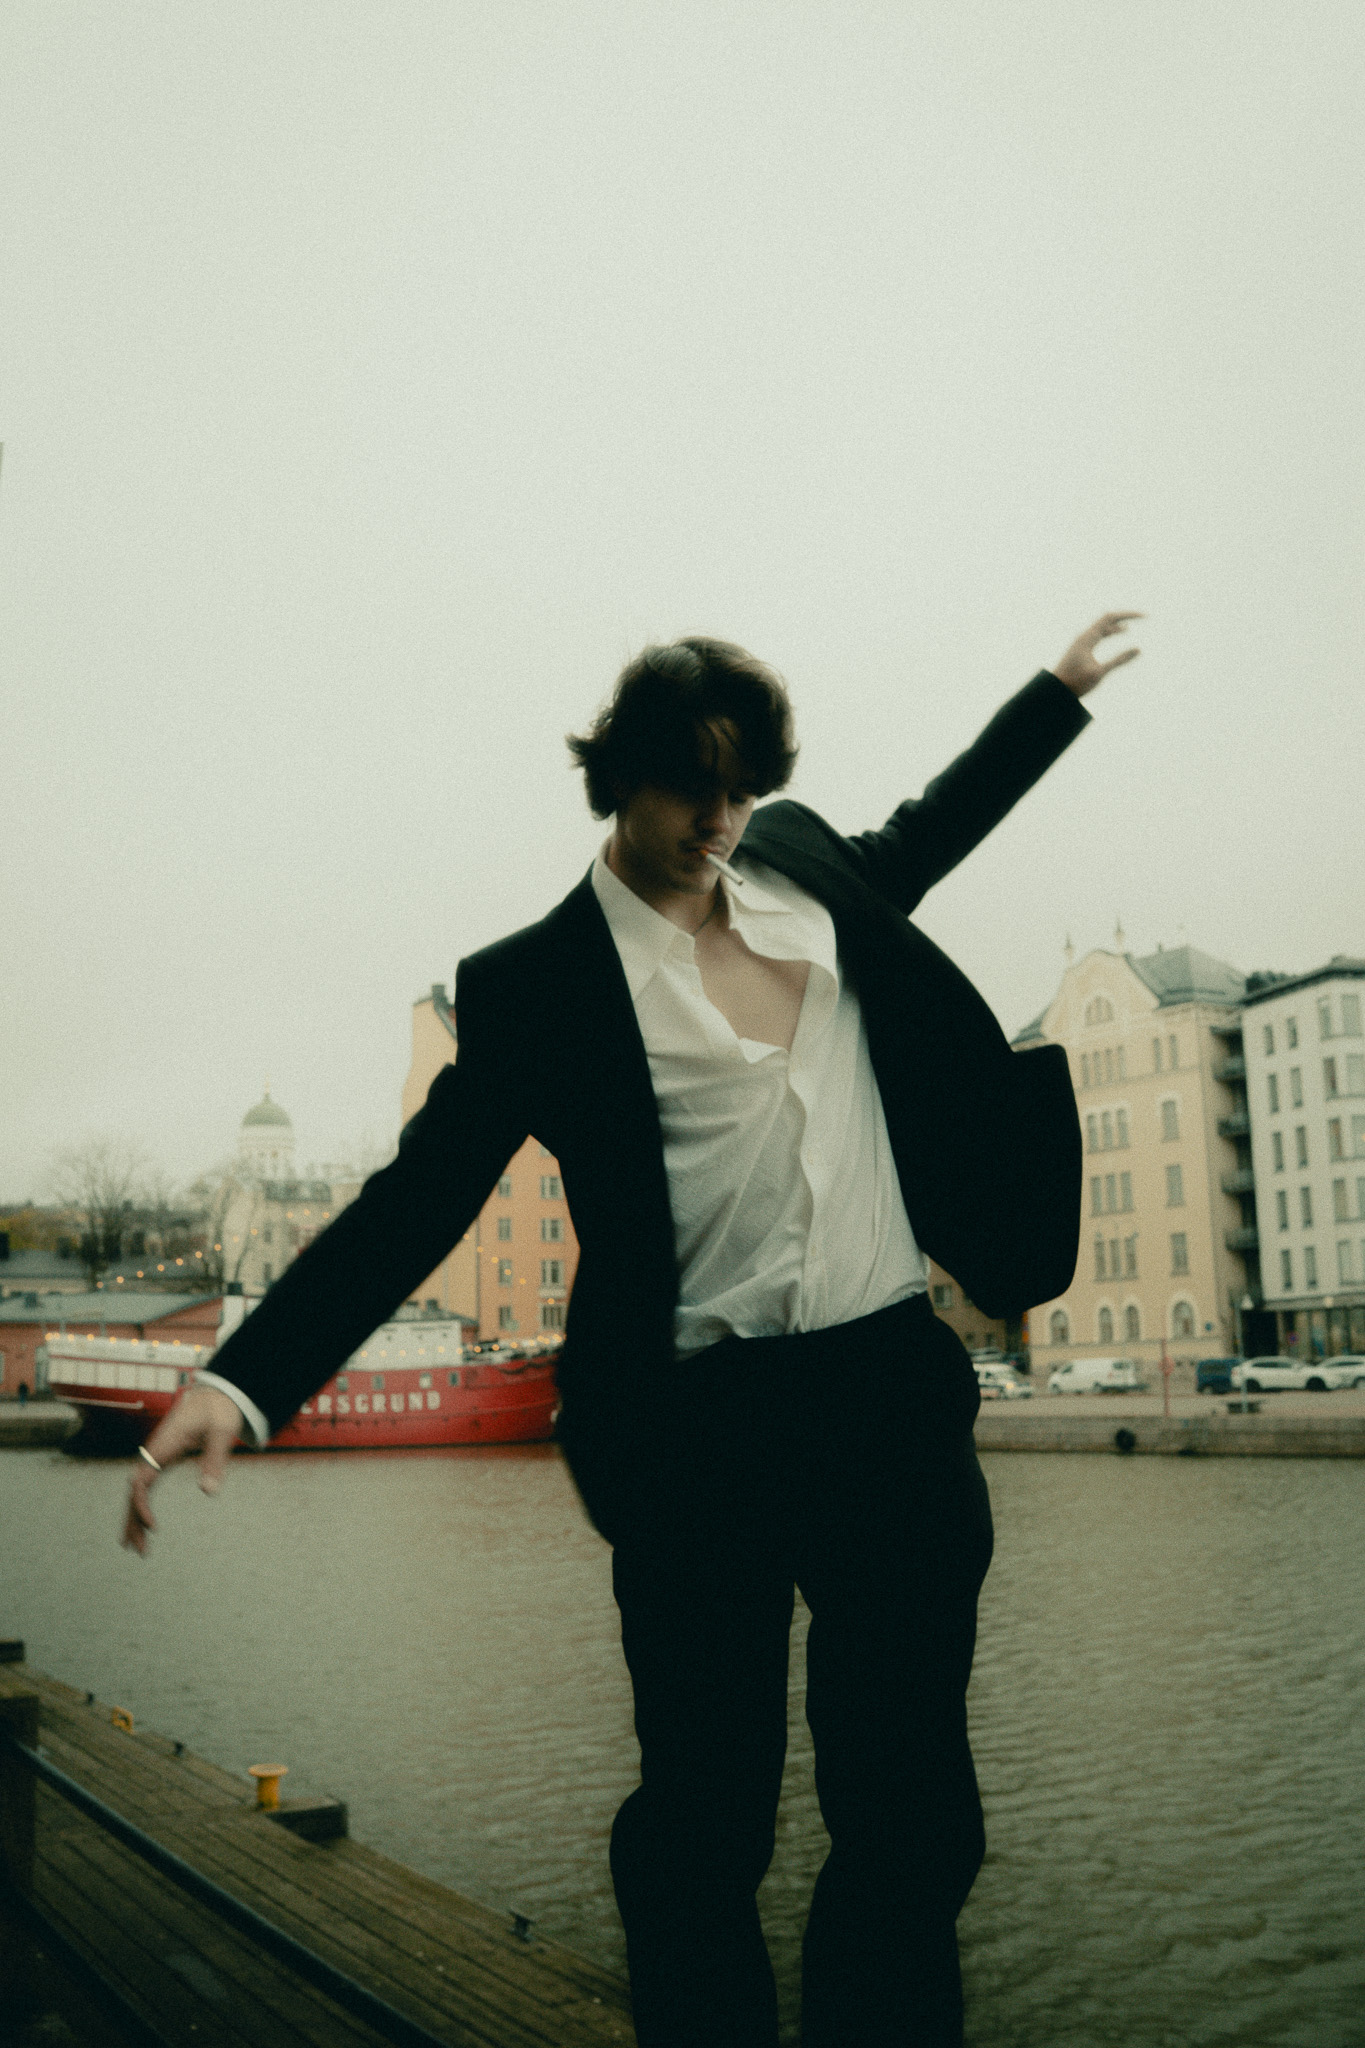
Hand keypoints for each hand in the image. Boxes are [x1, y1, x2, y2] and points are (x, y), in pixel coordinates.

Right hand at [121, 1386, 243, 1556]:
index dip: (141, 1505)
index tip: (153, 1527)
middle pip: (133, 1490)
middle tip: (139, 1551)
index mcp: (164, 1445)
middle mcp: (154, 1452)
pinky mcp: (162, 1459)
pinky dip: (141, 1506)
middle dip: (133, 1520)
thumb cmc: (218, 1409)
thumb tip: (209, 1493)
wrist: (215, 1392)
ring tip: (137, 1548)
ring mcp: (156, 1456)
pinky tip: (144, 1525)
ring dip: (134, 1517)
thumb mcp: (223, 1431)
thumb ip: (215, 1459)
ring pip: (136, 1491)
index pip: (141, 1480)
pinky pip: (145, 1486)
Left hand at [1052, 612, 1142, 697]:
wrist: (1056, 691)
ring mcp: (1082, 641)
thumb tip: (1138, 649)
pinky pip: (1099, 633)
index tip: (1144, 616)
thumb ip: (1119, 660)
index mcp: (1087, 638)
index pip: (1110, 617)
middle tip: (1142, 616)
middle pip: (1107, 618)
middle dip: (1125, 616)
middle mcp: (1084, 636)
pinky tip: (1117, 633)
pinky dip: (1110, 631)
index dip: (1128, 614)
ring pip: (1103, 626)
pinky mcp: (1082, 648)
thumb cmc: (1075, 683)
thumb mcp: (1100, 672)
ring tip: (1132, 621)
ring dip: (1118, 622)